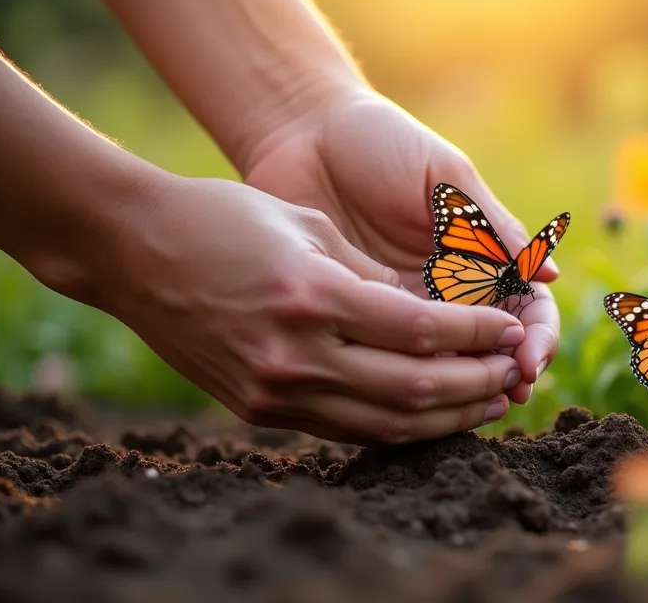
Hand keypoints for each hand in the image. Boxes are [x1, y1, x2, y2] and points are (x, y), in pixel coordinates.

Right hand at [94, 176, 526, 444]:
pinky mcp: (258, 409)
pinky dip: (396, 427)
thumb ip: (374, 277)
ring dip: (446, 418)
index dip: (479, 336)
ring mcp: (273, 388)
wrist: (133, 249)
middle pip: (414, 387)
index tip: (514, 331)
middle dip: (476, 383)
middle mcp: (296, 351)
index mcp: (314, 294)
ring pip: (384, 423)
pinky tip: (430, 416)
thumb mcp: (310, 227)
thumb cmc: (225, 218)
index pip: (422, 331)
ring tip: (488, 403)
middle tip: (515, 374)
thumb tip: (439, 315)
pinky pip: (345, 429)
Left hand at [235, 88, 560, 402]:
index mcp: (479, 251)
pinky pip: (388, 359)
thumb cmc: (378, 140)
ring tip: (468, 404)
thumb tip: (549, 274)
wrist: (300, 132)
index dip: (536, 335)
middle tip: (506, 392)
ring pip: (447, 361)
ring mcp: (403, 305)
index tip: (530, 357)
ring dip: (463, 386)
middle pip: (496, 344)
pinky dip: (406, 381)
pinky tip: (412, 395)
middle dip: (508, 372)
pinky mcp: (356, 316)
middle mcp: (448, 286)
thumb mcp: (442, 177)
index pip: (526, 305)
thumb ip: (490, 226)